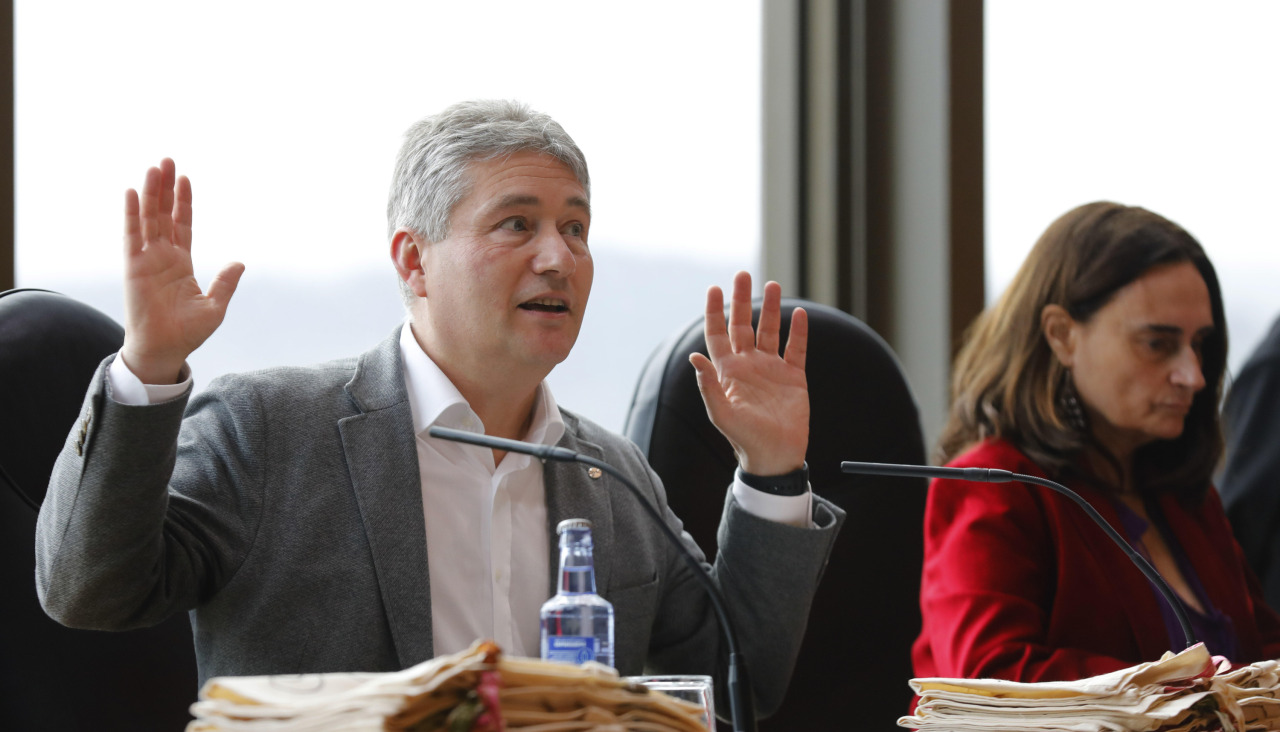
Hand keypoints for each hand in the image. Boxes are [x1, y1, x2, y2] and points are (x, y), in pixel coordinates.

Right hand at [120, 159, 243, 384]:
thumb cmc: (187, 332)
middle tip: (167, 160)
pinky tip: (133, 193)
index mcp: (181, 263)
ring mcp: (147, 260)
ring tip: (154, 167)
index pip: (183, 225)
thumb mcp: (215, 306)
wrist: (164, 350)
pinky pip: (132, 236)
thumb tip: (239, 262)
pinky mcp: (133, 268)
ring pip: (148, 219)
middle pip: (163, 214)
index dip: (184, 202)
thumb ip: (225, 283)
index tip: (185, 178)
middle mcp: (162, 257)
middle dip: (165, 188)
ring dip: (151, 193)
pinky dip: (132, 215)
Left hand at [690, 271, 808, 474]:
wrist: (775, 457)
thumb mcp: (722, 414)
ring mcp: (771, 369)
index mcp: (728, 372)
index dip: (715, 311)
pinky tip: (799, 314)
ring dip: (771, 308)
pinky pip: (796, 349)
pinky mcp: (794, 377)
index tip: (714, 288)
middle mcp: (748, 365)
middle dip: (742, 300)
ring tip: (772, 285)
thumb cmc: (744, 438)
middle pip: (743, 325)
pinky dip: (799, 331)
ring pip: (770, 331)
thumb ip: (708, 386)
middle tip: (743, 275)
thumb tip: (694, 357)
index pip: (718, 334)